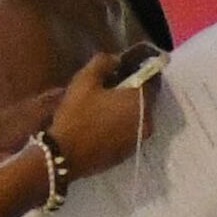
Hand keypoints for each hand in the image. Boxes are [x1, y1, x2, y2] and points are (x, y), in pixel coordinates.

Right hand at [46, 57, 149, 179]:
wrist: (65, 156)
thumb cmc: (77, 115)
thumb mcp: (85, 81)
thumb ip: (103, 63)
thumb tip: (116, 60)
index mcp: (140, 101)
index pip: (151, 79)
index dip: (139, 70)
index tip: (125, 68)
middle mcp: (147, 121)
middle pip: (145, 99)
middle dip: (132, 91)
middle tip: (111, 86)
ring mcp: (139, 140)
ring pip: (138, 116)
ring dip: (127, 109)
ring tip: (105, 106)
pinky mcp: (129, 154)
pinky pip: (130, 132)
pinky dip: (122, 125)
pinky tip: (103, 124)